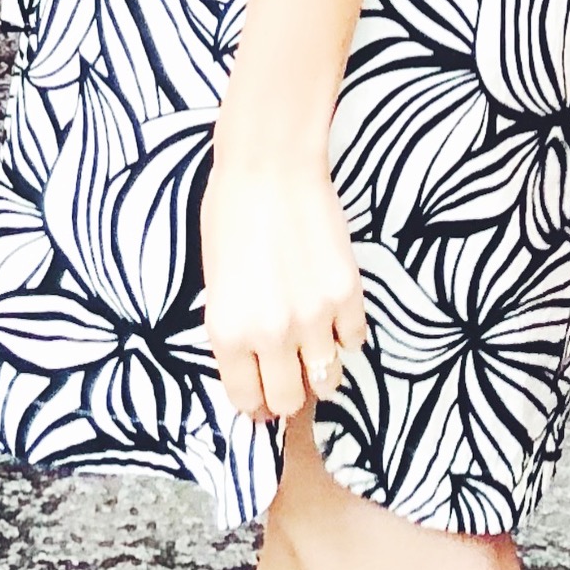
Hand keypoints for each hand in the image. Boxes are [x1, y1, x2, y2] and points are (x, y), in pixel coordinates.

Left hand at [200, 131, 367, 425]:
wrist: (269, 167)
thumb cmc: (230, 215)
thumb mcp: (215, 283)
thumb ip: (234, 332)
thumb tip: (253, 369)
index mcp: (228, 333)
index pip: (247, 400)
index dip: (255, 403)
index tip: (262, 396)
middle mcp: (271, 335)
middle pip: (289, 399)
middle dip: (288, 392)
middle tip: (289, 372)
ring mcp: (314, 317)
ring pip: (328, 379)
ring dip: (320, 366)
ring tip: (313, 342)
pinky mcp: (347, 295)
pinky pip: (354, 340)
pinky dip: (345, 333)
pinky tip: (332, 310)